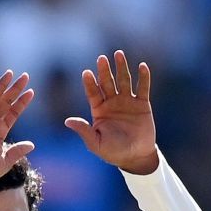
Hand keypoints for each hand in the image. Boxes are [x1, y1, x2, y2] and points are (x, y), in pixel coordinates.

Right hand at [0, 71, 33, 210]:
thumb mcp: (6, 161)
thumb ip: (17, 151)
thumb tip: (32, 144)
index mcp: (1, 130)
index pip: (14, 112)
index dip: (22, 102)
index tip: (31, 91)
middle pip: (5, 101)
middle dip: (15, 88)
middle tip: (25, 76)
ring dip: (1, 86)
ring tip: (10, 73)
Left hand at [65, 51, 157, 174]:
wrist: (136, 157)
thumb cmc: (114, 152)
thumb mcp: (96, 144)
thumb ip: (84, 131)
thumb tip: (67, 121)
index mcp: (99, 109)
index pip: (93, 93)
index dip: (90, 83)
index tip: (86, 73)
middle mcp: (112, 102)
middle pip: (107, 82)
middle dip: (104, 71)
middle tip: (101, 59)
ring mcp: (127, 101)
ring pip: (124, 80)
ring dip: (121, 67)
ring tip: (118, 54)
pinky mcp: (142, 104)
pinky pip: (143, 88)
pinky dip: (143, 77)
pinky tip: (142, 66)